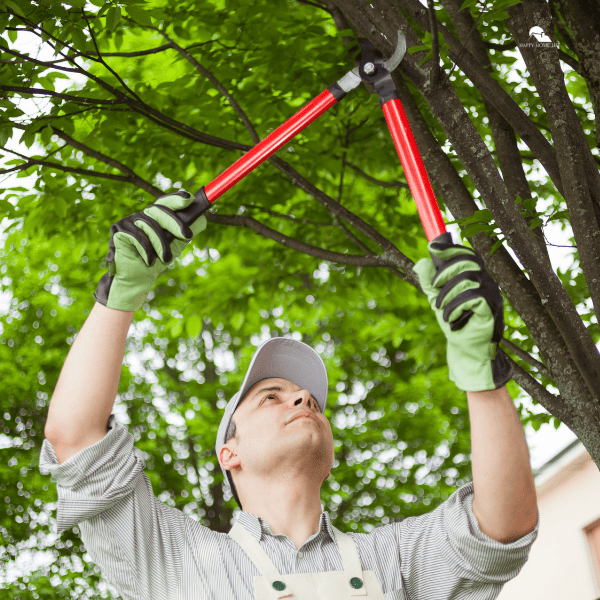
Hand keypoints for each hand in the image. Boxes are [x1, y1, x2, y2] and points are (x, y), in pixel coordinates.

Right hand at [94, 190, 206, 311]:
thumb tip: (202, 219)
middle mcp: (141, 215)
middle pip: (159, 210)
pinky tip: (149, 261)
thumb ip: (186, 231)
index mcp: (155, 216)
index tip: (190, 199)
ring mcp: (128, 221)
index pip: (166, 202)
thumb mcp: (175, 244)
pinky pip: (137, 236)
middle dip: (175, 223)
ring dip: (161, 245)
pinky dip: (146, 250)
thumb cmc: (157, 260)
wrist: (138, 279)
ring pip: (150, 225)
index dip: (176, 198)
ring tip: (165, 259)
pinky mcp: (118, 230)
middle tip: (187, 235)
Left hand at [413, 233, 512, 391]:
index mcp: (475, 277)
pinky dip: (455, 306)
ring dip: (447, 294)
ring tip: (441, 310)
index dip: (451, 248)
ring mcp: (492, 295)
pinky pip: (472, 297)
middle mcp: (486, 282)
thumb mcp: (437, 300)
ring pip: (467, 279)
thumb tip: (421, 261)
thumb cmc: (454, 323)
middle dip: (445, 273)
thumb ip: (430, 282)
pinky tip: (451, 318)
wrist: (465, 350)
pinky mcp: (492, 309)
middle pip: (467, 262)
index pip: (467, 254)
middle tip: (434, 289)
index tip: (433, 248)